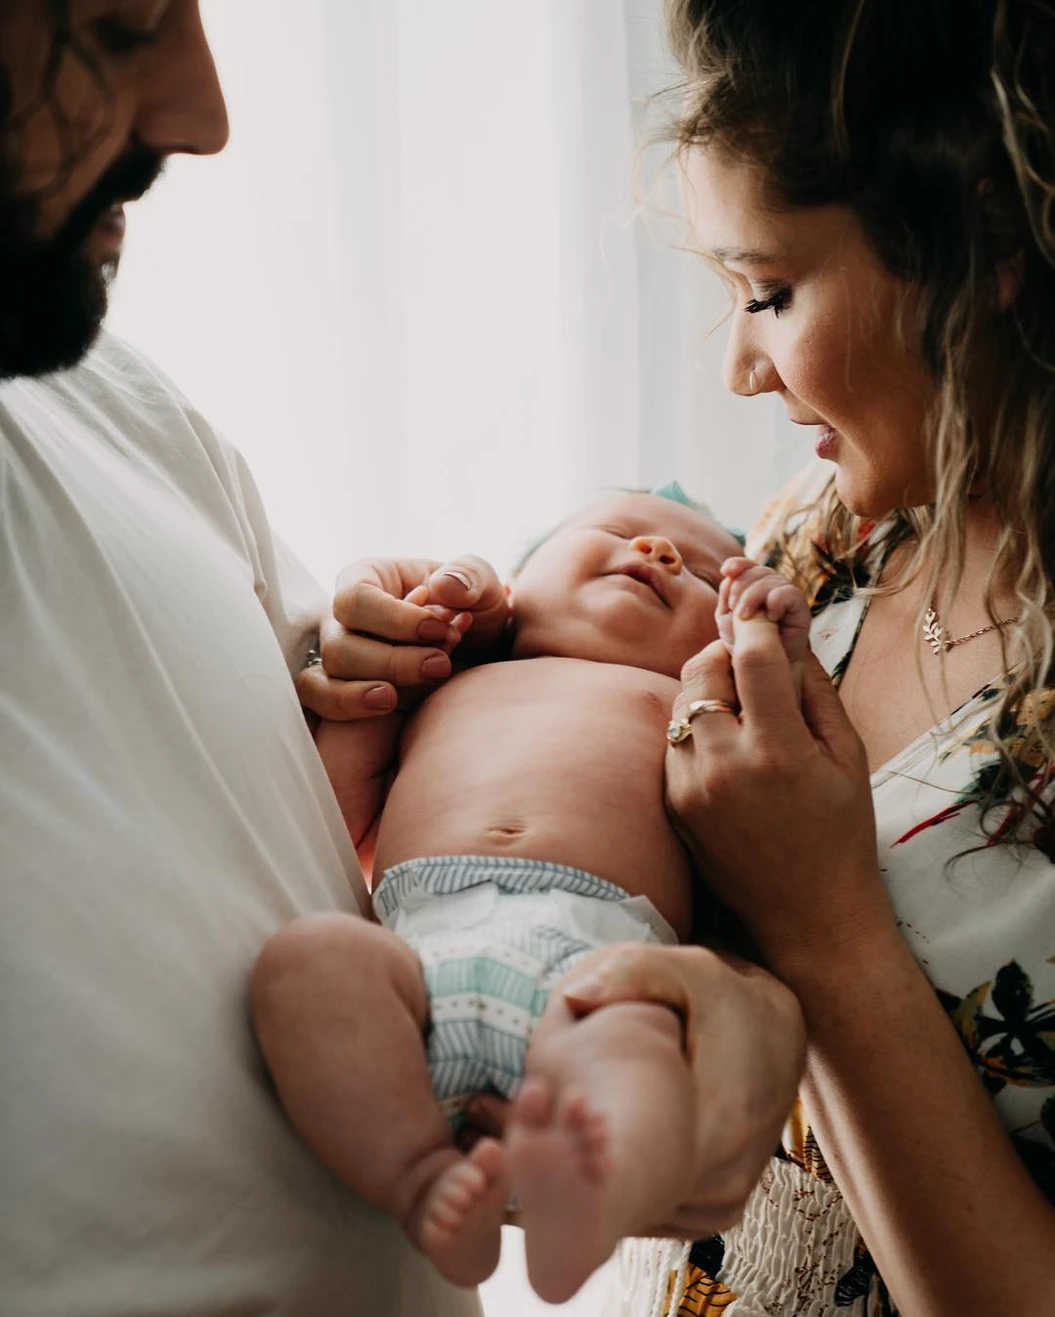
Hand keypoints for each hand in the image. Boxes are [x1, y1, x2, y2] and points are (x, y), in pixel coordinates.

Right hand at [297, 555, 508, 720]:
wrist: (479, 649)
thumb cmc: (471, 608)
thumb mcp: (481, 584)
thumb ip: (470, 575)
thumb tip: (442, 587)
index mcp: (366, 579)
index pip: (356, 598)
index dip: (395, 619)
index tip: (440, 630)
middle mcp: (343, 617)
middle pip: (339, 644)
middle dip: (393, 661)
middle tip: (441, 664)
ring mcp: (339, 656)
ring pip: (328, 676)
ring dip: (370, 688)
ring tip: (413, 690)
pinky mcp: (342, 690)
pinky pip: (319, 701)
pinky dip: (346, 706)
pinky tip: (386, 705)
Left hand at [557, 943, 804, 1235]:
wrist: (778, 1031)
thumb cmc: (722, 998)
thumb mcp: (684, 971)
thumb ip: (631, 973)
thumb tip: (572, 996)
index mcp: (717, 1121)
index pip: (632, 1168)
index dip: (578, 1147)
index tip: (554, 1115)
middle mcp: (726, 1175)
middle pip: (631, 1199)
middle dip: (584, 1168)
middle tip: (549, 1130)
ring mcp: (725, 1199)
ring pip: (642, 1212)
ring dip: (606, 1184)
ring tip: (572, 1141)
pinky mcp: (721, 1209)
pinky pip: (661, 1215)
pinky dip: (631, 1194)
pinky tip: (605, 1155)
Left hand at [665, 613, 892, 977]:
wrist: (808, 916)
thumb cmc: (841, 833)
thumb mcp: (846, 756)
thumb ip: (813, 688)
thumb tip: (787, 628)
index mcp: (778, 751)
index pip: (751, 657)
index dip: (755, 623)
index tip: (760, 609)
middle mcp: (724, 766)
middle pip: (701, 670)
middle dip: (724, 653)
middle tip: (748, 661)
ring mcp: (689, 788)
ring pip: (680, 703)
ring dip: (705, 689)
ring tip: (740, 705)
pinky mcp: (671, 806)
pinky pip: (671, 742)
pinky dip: (693, 729)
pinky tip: (726, 746)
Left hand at [716, 557, 810, 664]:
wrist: (762, 670)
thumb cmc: (743, 645)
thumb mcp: (728, 618)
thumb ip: (727, 596)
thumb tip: (729, 575)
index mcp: (753, 588)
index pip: (748, 566)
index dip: (738, 564)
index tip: (726, 570)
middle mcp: (772, 590)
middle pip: (758, 571)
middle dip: (742, 585)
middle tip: (735, 608)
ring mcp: (787, 598)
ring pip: (772, 580)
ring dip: (754, 596)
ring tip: (745, 617)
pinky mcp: (801, 610)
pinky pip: (790, 593)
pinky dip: (776, 600)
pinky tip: (770, 616)